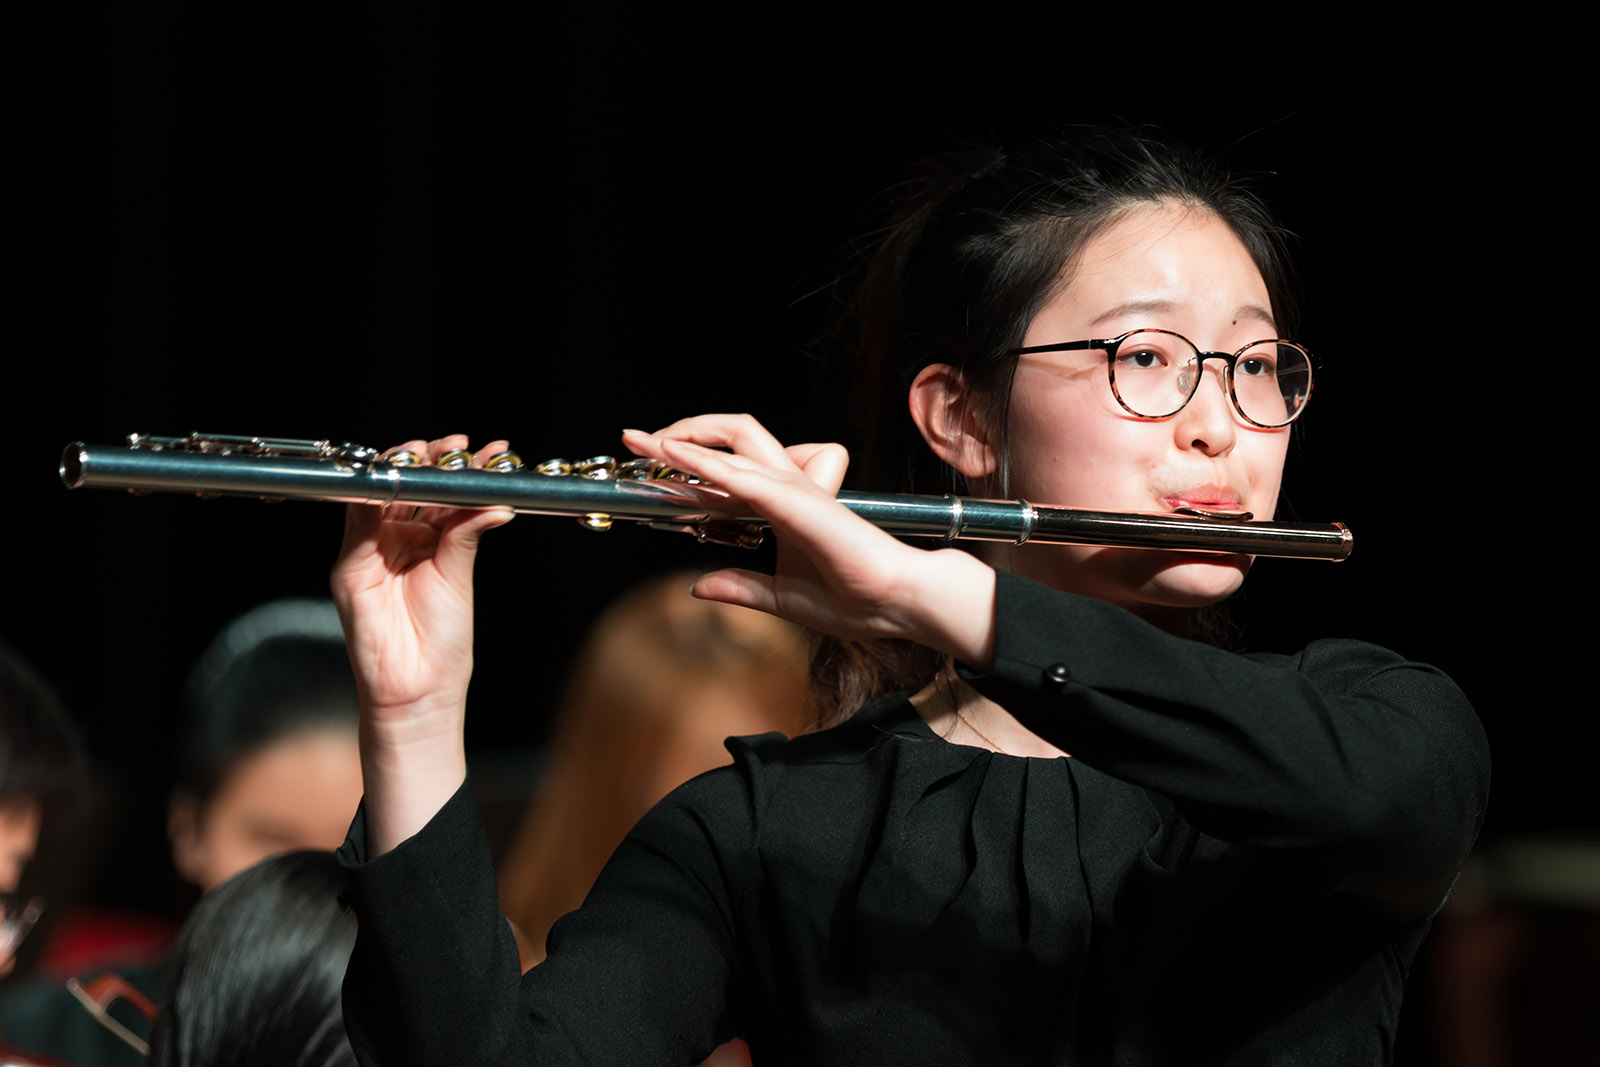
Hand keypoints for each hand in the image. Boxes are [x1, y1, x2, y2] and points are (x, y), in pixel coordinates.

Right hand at [329, 434, 513, 851]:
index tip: (485, 452)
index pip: (438, 494)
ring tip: (436, 453)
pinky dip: (374, 496)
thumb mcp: (460, 575)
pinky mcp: (350, 566)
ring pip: (381, 496)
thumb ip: (466, 532)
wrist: (419, 688)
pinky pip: (356, 521)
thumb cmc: (444, 641)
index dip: (456, 471)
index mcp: (428, 542)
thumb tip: (495, 499)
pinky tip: (400, 477)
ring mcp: (371, 550)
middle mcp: (397, 540)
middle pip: (409, 488)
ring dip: (404, 470)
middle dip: (432, 461)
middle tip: (459, 446)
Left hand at [622, 416, 995, 667]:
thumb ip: (740, 587)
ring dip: (685, 440)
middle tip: (637, 442)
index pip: (727, 471)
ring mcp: (794, 490)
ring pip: (733, 444)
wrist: (898, 605)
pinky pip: (744, 475)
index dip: (684, 464)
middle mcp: (786, 489)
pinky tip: (674, 457)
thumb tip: (698, 586)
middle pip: (730, 436)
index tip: (645, 465)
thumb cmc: (857, 599)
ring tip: (645, 444)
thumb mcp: (780, 598)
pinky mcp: (799, 502)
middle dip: (681, 432)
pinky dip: (706, 464)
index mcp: (780, 508)